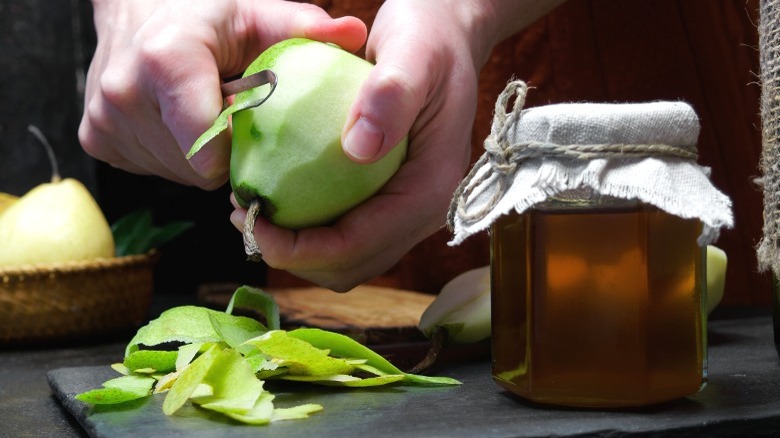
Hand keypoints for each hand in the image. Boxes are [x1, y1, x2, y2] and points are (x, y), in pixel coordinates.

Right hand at [79, 0, 365, 189]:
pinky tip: (180, 122)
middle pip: (200, 166)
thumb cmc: (207, 15)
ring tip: (206, 112)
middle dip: (227, 150)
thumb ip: (304, 28)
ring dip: (203, 156)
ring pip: (180, 173)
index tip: (256, 131)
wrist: (138, 8)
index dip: (242, 149)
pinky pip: (156, 169)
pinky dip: (176, 156)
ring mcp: (104, 120)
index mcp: (166, 60)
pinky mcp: (96, 139)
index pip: (210, 145)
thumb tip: (357, 36)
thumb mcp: (256, 15)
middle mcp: (124, 93)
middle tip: (233, 112)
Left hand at [232, 0, 493, 290]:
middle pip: (350, 266)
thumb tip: (358, 149)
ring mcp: (409, 209)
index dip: (299, 249)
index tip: (251, 217)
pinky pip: (348, 235)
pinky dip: (310, 231)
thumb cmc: (428, 38)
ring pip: (347, 259)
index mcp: (431, 190)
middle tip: (243, 214)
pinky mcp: (393, 199)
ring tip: (254, 211)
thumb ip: (392, 95)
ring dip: (298, 250)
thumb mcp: (413, 50)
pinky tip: (279, 197)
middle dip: (292, 256)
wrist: (446, 34)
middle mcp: (425, 211)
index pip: (359, 245)